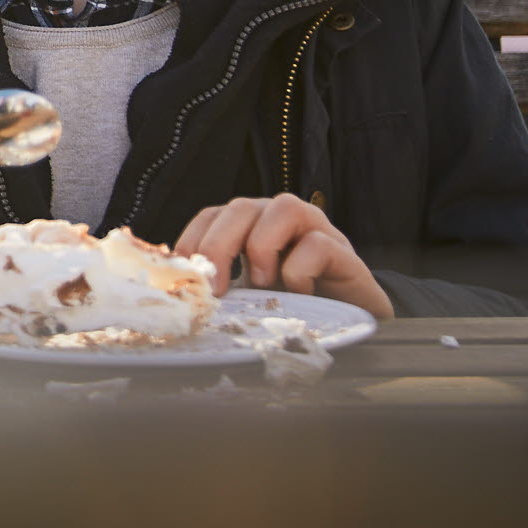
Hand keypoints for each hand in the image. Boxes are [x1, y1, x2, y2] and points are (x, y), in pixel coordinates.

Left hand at [172, 193, 394, 319]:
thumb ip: (220, 283)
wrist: (348, 320)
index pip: (212, 215)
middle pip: (241, 207)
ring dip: (263, 246)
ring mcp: (315, 229)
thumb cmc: (290, 304)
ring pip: (284, 208)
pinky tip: (299, 293)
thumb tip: (179, 291)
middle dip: (219, 246)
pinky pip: (317, 244)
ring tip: (261, 283)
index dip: (193, 241)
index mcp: (250, 225)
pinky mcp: (344, 251)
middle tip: (216, 288)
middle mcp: (280, 218)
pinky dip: (300, 270)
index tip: (187, 277)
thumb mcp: (246, 293)